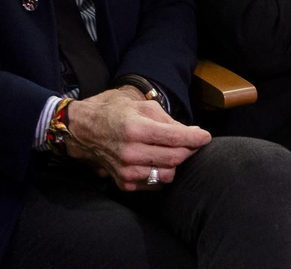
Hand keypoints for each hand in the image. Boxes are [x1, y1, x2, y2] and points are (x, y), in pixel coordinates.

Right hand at [64, 89, 210, 190]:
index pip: (176, 139)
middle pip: (175, 158)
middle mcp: (131, 152)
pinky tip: (156, 161)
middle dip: (188, 150)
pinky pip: (154, 183)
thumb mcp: (142, 106)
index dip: (195, 138)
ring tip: (171, 151)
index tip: (205, 137)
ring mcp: (127, 171)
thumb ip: (168, 120)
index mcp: (136, 129)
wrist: (84, 129)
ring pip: (167, 174)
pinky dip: (160, 173)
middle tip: (191, 143)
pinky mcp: (124, 183)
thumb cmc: (115, 112)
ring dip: (175, 163)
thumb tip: (192, 133)